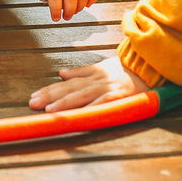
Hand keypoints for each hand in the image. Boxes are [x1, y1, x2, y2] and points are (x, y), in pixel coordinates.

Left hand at [29, 55, 150, 111]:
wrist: (149, 66)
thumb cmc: (125, 70)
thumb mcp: (101, 67)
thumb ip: (81, 72)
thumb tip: (60, 73)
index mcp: (91, 74)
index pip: (65, 83)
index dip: (49, 90)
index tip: (33, 96)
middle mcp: (96, 80)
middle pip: (69, 89)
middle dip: (49, 96)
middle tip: (32, 103)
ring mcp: (107, 88)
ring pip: (81, 95)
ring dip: (65, 103)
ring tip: (49, 110)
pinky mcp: (118, 96)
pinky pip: (101, 103)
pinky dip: (90, 108)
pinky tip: (79, 114)